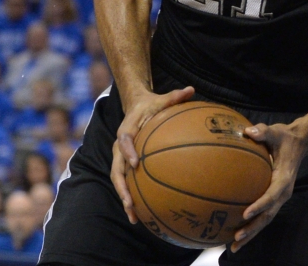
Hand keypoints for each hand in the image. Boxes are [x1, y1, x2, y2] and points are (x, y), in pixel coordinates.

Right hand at [110, 85, 194, 222]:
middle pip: (116, 168)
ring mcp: (120, 156)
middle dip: (122, 186)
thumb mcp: (162, 98)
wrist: (136, 106)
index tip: (135, 162)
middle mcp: (120, 145)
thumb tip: (191, 89)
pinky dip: (131, 196)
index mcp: (127, 129)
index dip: (128, 151)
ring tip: (134, 216)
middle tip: (130, 202)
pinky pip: (126, 181)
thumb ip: (175, 96)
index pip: (124, 140)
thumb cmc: (152, 104)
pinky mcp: (125, 164)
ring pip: (118, 179)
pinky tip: (141, 214)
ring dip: (124, 198)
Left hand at [230, 121, 307, 251]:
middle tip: (237, 238)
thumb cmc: (284, 137)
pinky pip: (262, 215)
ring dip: (251, 233)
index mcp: (284, 179)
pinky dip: (250, 226)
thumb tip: (249, 131)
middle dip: (253, 228)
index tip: (245, 213)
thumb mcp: (276, 131)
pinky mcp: (272, 199)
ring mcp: (278, 198)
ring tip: (234, 246)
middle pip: (268, 215)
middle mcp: (283, 192)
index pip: (272, 195)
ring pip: (265, 220)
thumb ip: (263, 131)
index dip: (260, 205)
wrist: (298, 143)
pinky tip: (235, 235)